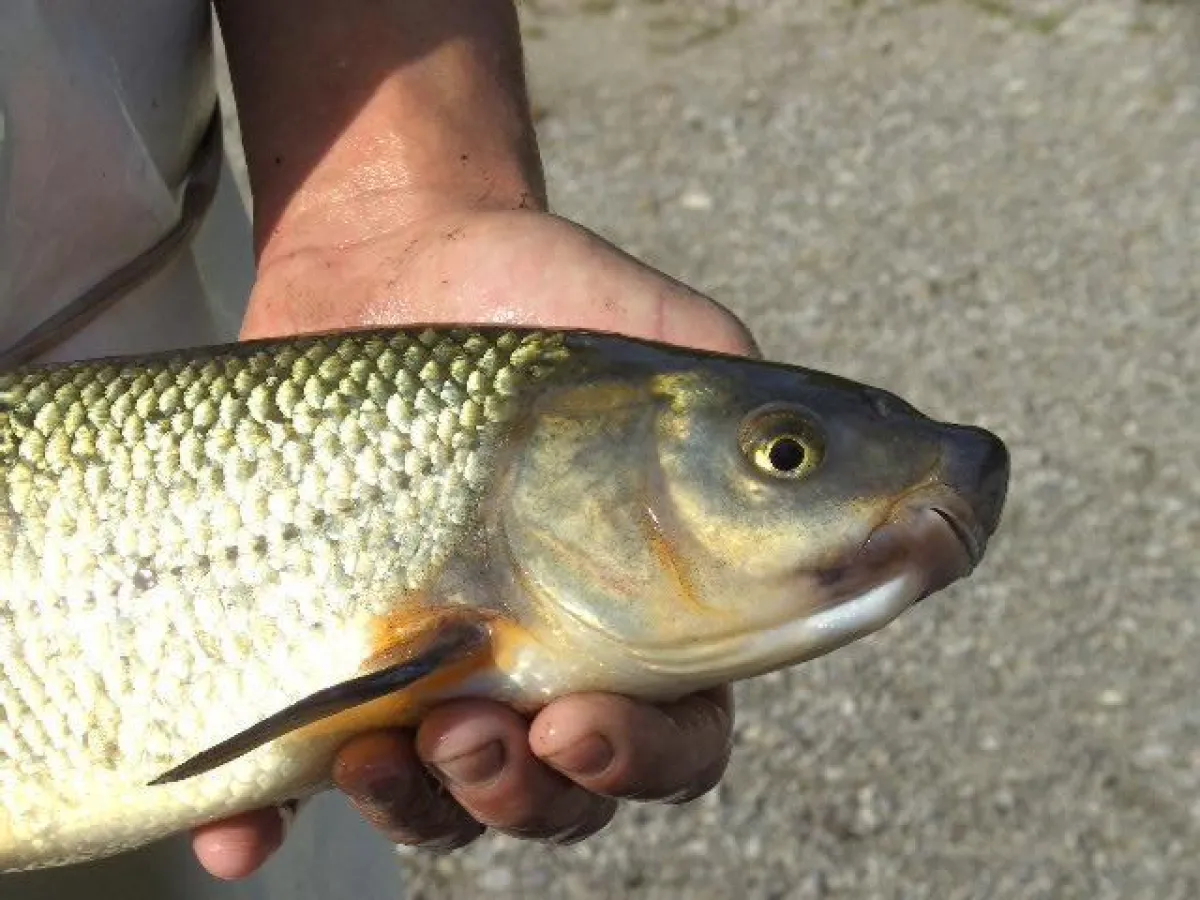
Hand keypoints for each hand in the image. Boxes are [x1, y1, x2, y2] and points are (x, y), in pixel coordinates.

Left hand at [190, 208, 754, 878]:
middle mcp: (542, 659)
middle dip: (522, 795)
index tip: (580, 724)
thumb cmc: (544, 297)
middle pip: (555, 794)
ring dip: (415, 807)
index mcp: (643, 616)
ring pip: (438, 799)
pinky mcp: (319, 651)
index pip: (671, 736)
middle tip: (483, 732)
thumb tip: (848, 476)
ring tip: (377, 751)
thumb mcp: (666, 345)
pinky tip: (240, 833)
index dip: (639, 763)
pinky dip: (261, 823)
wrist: (397, 256)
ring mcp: (428, 663)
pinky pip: (288, 772)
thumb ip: (752, 431)